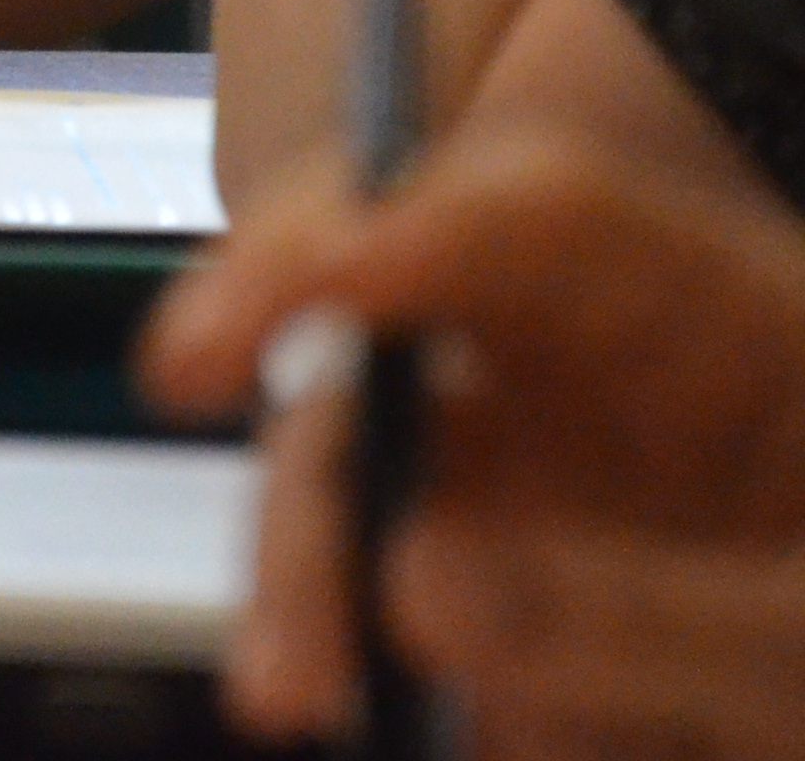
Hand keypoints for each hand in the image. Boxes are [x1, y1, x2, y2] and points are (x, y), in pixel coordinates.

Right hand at [142, 136, 804, 751]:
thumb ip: (653, 615)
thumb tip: (415, 590)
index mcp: (714, 317)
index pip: (529, 214)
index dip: (401, 220)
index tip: (311, 280)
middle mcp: (602, 372)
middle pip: (399, 333)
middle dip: (306, 422)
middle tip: (210, 422)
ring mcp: (553, 485)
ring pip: (371, 477)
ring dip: (313, 576)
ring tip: (305, 700)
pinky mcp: (526, 606)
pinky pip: (405, 608)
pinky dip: (369, 667)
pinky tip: (370, 723)